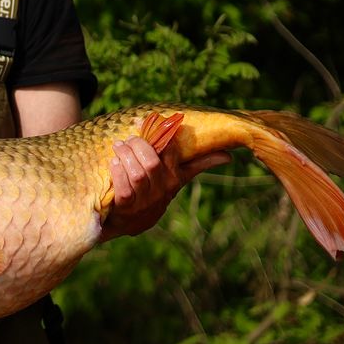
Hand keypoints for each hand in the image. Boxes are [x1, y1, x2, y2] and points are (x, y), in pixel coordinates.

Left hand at [99, 138, 230, 240]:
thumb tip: (229, 156)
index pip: (172, 153)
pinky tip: (114, 162)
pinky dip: (117, 172)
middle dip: (138, 146)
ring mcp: (144, 199)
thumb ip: (201, 164)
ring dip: (125, 156)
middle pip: (151, 163)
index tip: (152, 122)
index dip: (162, 136)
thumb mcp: (180, 179)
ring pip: (136, 174)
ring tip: (119, 146)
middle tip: (129, 139)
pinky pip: (123, 187)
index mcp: (175, 178)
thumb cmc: (158, 191)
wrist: (135, 221)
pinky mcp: (126, 206)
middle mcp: (161, 189)